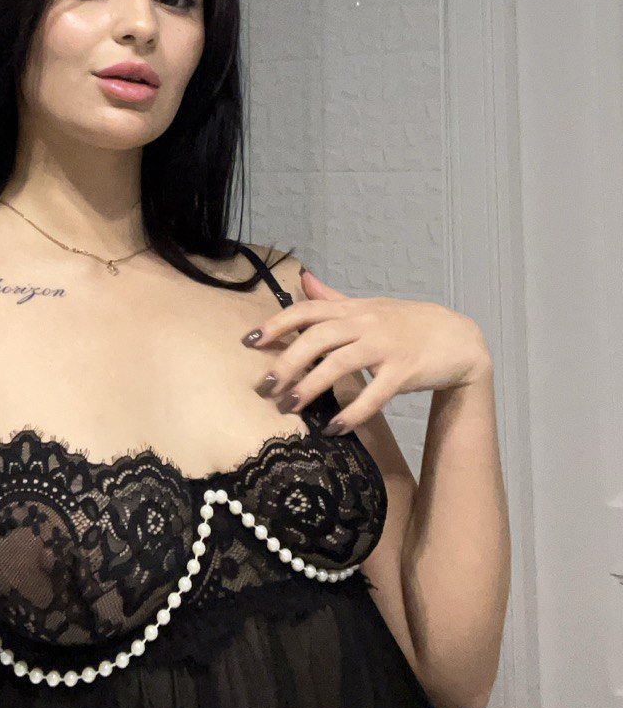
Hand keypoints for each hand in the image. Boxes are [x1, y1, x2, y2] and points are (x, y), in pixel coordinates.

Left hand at [241, 266, 491, 433]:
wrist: (458, 338)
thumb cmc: (407, 323)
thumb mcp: (368, 306)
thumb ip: (333, 297)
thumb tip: (302, 279)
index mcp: (353, 308)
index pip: (307, 310)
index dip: (276, 324)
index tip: (249, 341)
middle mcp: (366, 323)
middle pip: (317, 338)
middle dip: (286, 362)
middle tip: (264, 386)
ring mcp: (386, 346)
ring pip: (340, 364)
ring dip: (310, 386)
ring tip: (288, 407)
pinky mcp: (405, 371)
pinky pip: (375, 394)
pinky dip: (353, 412)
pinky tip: (334, 428)